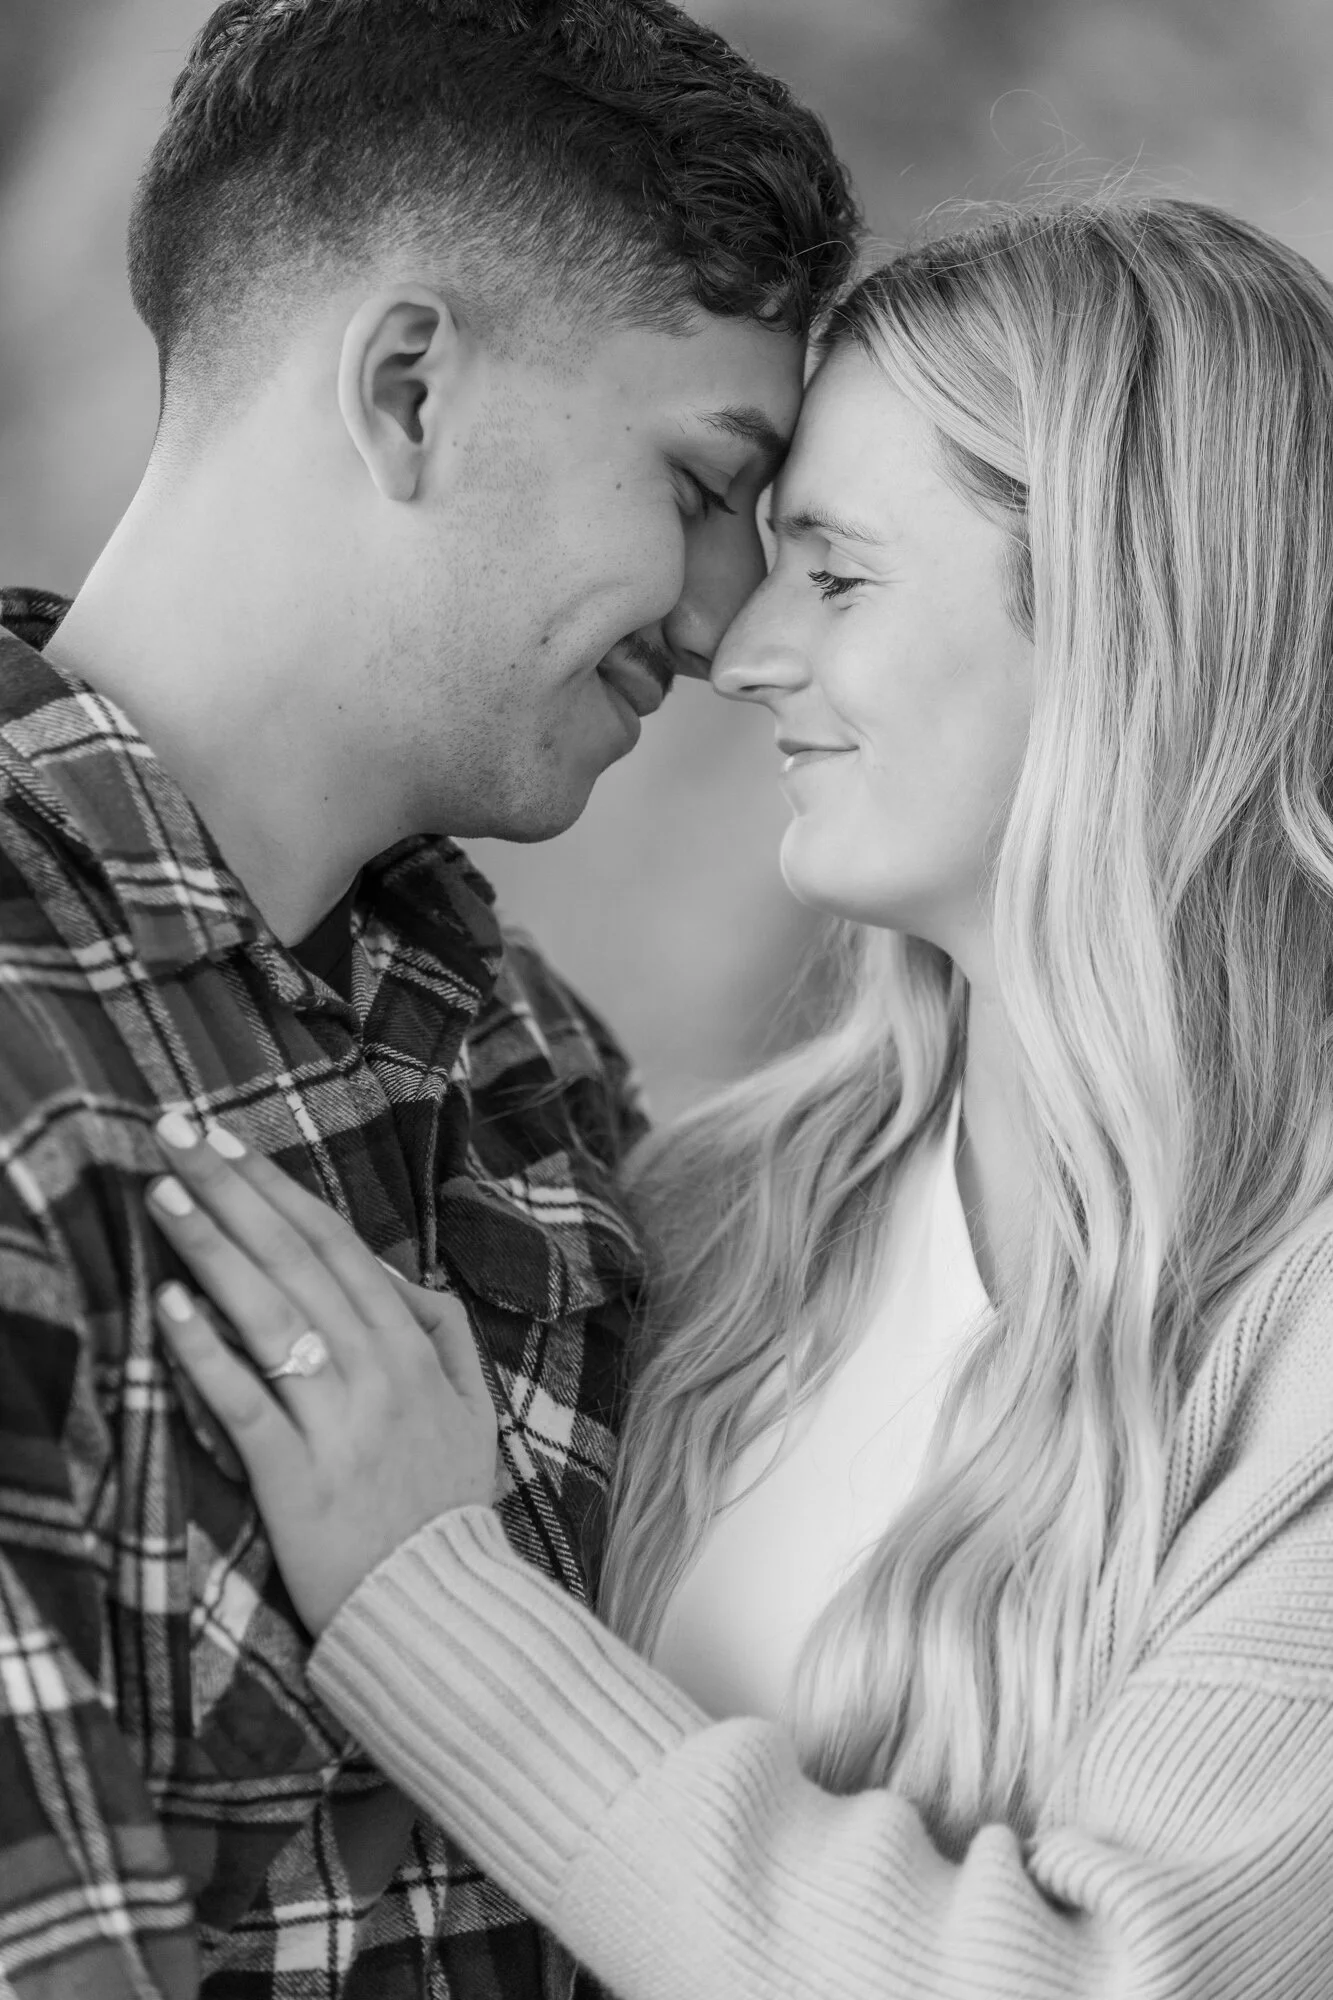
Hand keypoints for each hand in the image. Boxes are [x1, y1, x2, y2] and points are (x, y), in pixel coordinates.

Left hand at [145, 1113, 498, 1633]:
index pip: (336, 1246)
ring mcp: (339, 1425)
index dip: (277, 1188)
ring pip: (270, 1317)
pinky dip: (208, 1353)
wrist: (442, 1611)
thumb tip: (392, 1275)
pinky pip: (246, 1404)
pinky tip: (170, 1307)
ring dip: (213, 1248)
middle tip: (174, 1132)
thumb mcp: (475, 1407)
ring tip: (163, 1194)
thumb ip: (443, 1331)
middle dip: (232, 1190)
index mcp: (412, 1350)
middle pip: (296, 1262)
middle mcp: (378, 1373)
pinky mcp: (298, 1480)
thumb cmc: (447, 1507)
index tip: (225, 1140)